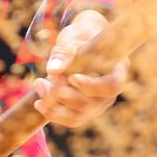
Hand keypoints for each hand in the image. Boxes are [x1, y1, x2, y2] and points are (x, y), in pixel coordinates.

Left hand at [33, 10, 128, 126]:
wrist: (79, 44)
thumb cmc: (79, 37)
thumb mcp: (72, 39)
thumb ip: (64, 53)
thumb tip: (53, 70)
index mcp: (117, 69)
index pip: (111, 86)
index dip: (91, 86)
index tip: (72, 78)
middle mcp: (110, 91)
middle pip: (91, 104)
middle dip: (63, 94)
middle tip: (44, 78)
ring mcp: (99, 103)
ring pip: (78, 116)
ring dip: (54, 105)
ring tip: (38, 83)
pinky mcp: (86, 111)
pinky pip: (71, 120)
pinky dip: (53, 113)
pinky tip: (38, 102)